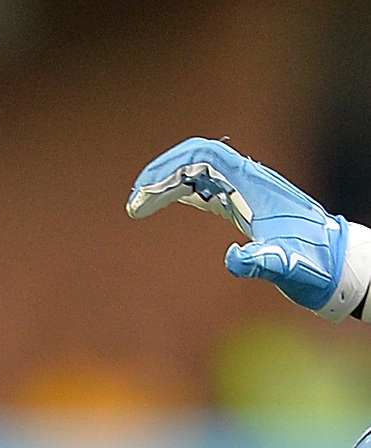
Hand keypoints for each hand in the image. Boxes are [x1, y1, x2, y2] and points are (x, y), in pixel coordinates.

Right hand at [128, 137, 368, 317]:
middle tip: (133, 205)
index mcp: (255, 185)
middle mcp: (249, 182)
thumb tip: (231, 259)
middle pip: (196, 161)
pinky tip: (163, 205)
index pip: (206, 155)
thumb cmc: (315, 266)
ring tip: (139, 207)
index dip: (170, 165)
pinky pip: (205, 188)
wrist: (337, 266)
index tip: (145, 190)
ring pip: (198, 173)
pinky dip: (180, 193)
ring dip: (166, 185)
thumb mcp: (287, 267)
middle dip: (160, 177)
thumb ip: (260, 263)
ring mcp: (246, 192)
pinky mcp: (244, 205)